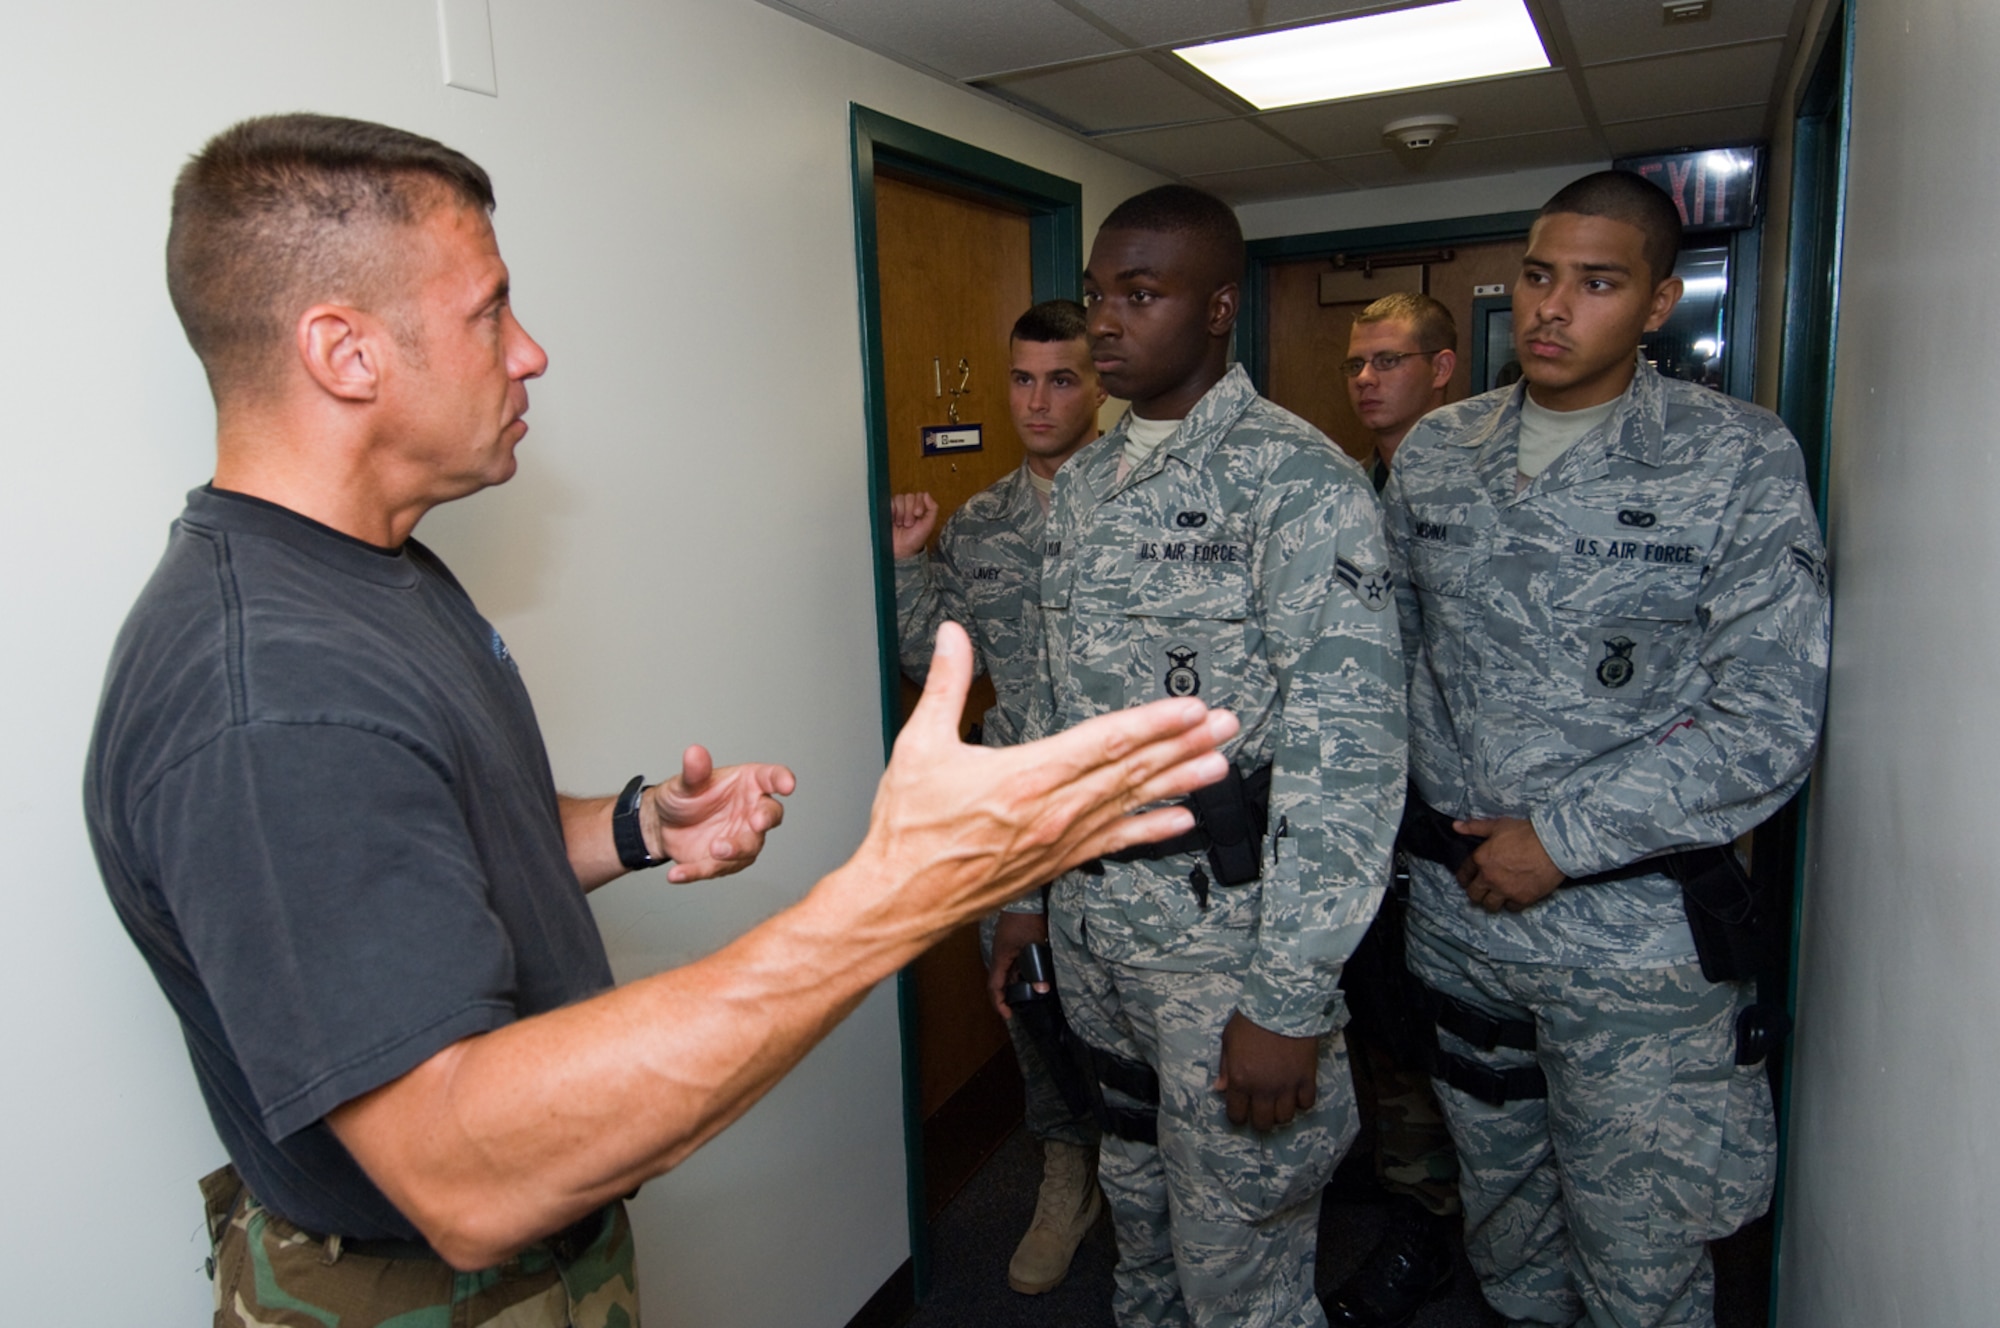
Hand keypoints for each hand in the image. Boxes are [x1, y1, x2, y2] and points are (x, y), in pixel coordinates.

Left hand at [644, 746, 796, 882]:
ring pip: (748, 848)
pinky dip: (697, 872)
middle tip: (756, 822)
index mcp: (748, 784)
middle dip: (765, 820)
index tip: (787, 785)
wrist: (662, 825)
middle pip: (769, 816)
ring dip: (734, 851)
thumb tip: (695, 752)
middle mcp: (751, 812)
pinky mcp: (724, 862)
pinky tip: (678, 873)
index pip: (771, 778)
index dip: (782, 780)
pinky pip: (714, 869)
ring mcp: (741, 838)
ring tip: (714, 850)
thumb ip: (694, 771)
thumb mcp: (685, 783)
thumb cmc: (682, 797)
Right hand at [837, 622, 1236, 949]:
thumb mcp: (919, 746)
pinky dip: (1152, 830)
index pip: (1105, 742)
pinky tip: (1182, 821)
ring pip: (1132, 805)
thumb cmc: (910, 830)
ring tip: (1219, 765)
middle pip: (1132, 771)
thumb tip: (953, 638)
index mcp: (1026, 777)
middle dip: (1183, 746)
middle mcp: (1054, 811)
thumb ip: (945, 685)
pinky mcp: (1059, 863)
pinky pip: (1116, 844)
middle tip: (1224, 726)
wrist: (901, 898)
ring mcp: (1062, 840)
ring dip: (1179, 783)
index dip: (1154, 723)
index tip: (1189, 709)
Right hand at [890, 492, 938, 558]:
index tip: (918, 515)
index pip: (919, 495)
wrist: (900, 549)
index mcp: (918, 507)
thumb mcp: (928, 525)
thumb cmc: (914, 539)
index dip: (919, 504)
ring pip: (899, 498)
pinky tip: (892, 520)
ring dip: (901, 513)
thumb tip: (926, 494)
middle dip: (909, 511)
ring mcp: (896, 507)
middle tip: (908, 524)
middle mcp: (907, 506)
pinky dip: (892, 510)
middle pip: (909, 496)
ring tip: (900, 524)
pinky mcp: (885, 509)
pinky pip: (889, 502)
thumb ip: (932, 508)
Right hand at [987, 911, 1050, 1018]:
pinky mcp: (1013, 943)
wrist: (1025, 897)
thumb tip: (1042, 989)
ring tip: (1034, 993)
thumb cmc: (1026, 918)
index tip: (1008, 1015)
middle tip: (1025, 1006)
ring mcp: (1006, 949)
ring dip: (1019, 983)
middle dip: (1011, 996)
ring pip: (1010, 972)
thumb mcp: (1034, 944)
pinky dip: (1023, 971)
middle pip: (1002, 982)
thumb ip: (1038, 968)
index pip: (994, 987)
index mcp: (1000, 958)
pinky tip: (1036, 974)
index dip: (999, 1003)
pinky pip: (1015, 963)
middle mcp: (1000, 956)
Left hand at [1214, 1013, 1318, 1131]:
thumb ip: (1224, 1067)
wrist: (1282, 1005)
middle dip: (1260, 1119)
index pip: (1237, 1115)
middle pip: (1263, 1123)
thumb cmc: (1251, 1019)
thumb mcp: (1228, 1039)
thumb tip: (1220, 1089)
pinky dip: (1301, 1101)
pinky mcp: (1306, 1078)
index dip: (1238, 1116)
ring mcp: (1287, 1086)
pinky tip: (1296, 1091)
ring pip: (1285, 1117)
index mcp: (1240, 1080)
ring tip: (1279, 1099)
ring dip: (1281, 1111)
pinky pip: (1307, 1103)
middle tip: (1261, 1108)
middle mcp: (1263, 1089)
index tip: (1241, 1110)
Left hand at [1452, 816, 1563, 911]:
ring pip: (1490, 905)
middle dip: (1475, 892)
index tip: (1467, 879)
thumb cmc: (1525, 832)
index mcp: (1481, 859)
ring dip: (1491, 901)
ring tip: (1495, 897)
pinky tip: (1513, 898)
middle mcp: (1489, 878)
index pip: (1464, 873)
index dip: (1464, 877)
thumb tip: (1455, 826)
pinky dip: (1510, 904)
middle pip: (1474, 894)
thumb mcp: (1498, 825)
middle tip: (1480, 890)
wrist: (1553, 845)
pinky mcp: (1522, 899)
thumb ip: (1475, 827)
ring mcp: (1505, 890)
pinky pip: (1510, 908)